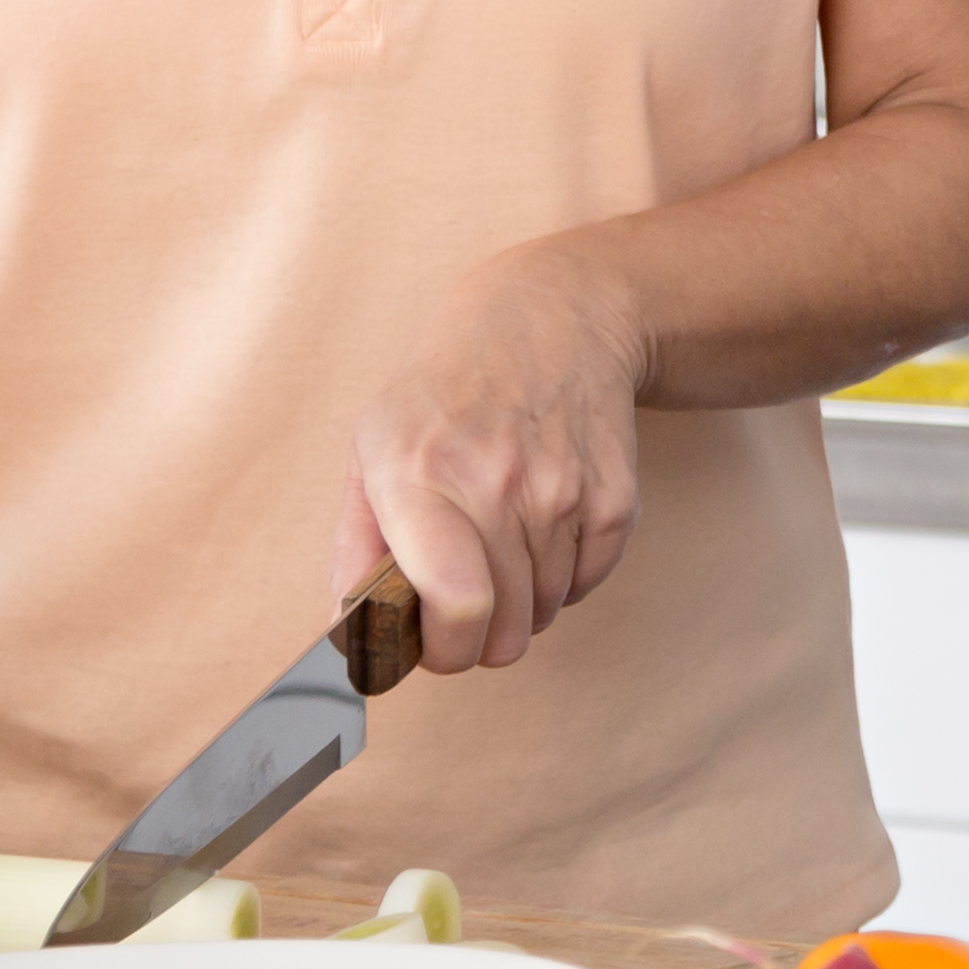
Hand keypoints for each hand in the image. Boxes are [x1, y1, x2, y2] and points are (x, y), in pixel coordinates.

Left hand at [341, 244, 650, 672]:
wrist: (552, 319)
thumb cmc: (447, 390)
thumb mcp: (373, 444)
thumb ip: (356, 545)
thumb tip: (353, 633)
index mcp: (419, 474)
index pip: (457, 604)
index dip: (444, 650)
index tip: (432, 645)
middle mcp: (497, 482)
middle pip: (506, 628)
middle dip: (480, 638)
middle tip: (465, 608)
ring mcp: (564, 490)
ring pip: (546, 612)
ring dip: (522, 603)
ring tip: (501, 551)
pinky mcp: (616, 496)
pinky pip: (589, 584)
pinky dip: (565, 578)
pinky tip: (543, 531)